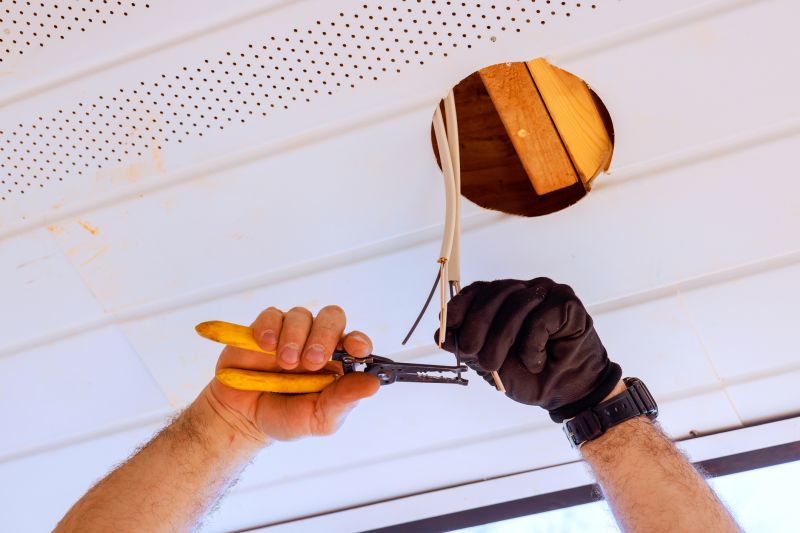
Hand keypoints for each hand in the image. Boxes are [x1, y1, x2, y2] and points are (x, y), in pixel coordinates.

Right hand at [202, 305, 379, 441]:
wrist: (244, 419)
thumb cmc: (287, 418)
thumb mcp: (318, 418)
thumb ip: (344, 400)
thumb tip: (373, 384)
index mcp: (338, 362)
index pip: (356, 341)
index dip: (358, 341)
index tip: (356, 350)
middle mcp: (317, 341)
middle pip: (331, 318)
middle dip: (324, 336)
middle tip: (311, 361)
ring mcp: (291, 332)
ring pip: (301, 315)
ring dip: (294, 337)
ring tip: (285, 364)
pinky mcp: (264, 329)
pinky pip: (271, 315)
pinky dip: (269, 328)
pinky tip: (265, 346)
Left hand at [436, 278, 620, 421]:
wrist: (566, 394)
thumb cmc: (529, 376)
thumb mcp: (488, 364)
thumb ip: (467, 346)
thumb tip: (441, 334)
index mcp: (504, 301)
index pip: (477, 291)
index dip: (459, 305)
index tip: (448, 326)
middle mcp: (524, 291)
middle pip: (493, 294)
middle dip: (476, 326)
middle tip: (471, 353)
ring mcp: (547, 293)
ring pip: (515, 305)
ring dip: (502, 341)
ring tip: (498, 366)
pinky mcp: (567, 303)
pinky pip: (540, 318)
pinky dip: (532, 346)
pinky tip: (535, 362)